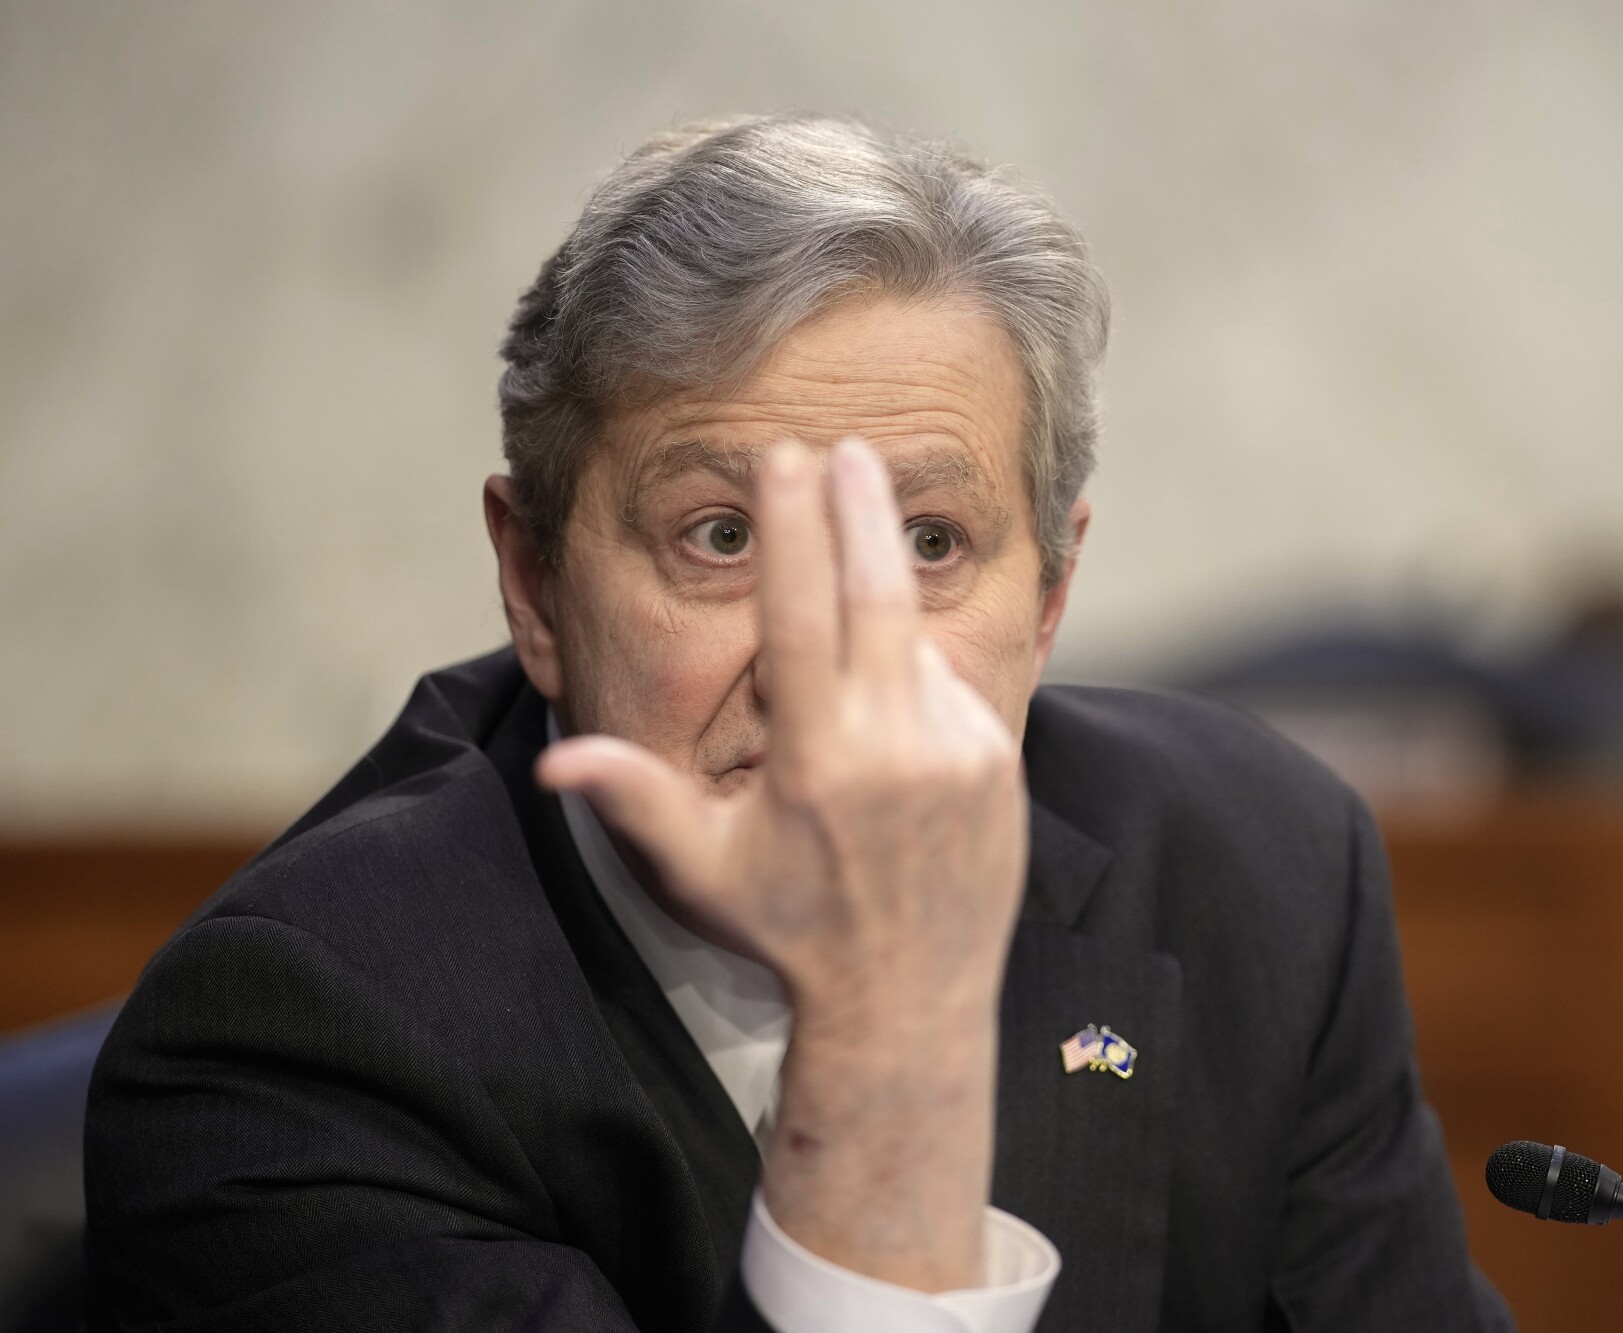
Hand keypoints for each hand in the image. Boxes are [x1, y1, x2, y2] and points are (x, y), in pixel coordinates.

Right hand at [538, 436, 1027, 1289]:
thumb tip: (551, 760)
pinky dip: (918, 666)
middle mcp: (894, 745)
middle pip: (877, 594)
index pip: (803, 614)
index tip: (786, 457)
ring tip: (861, 549)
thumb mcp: (702, 872)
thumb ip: (635, 800)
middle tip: (845, 445)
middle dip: (859, 510)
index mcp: (816, 761)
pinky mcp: (999, 759)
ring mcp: (957, 750)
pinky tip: (891, 683)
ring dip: (887, 588)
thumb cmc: (789, 931)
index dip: (794, 527)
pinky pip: (953, 684)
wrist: (906, 999)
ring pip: (915, 639)